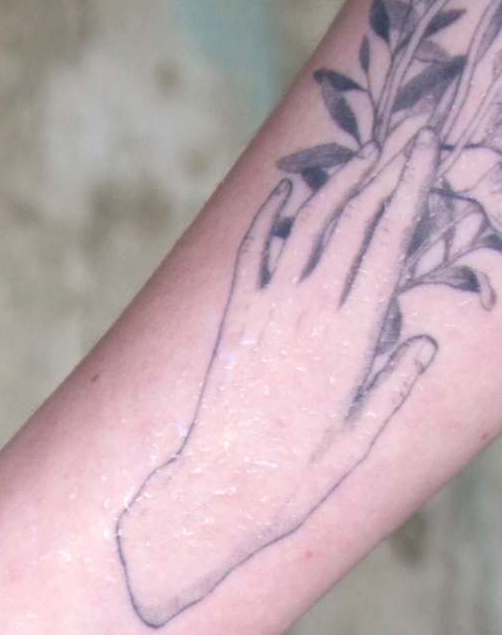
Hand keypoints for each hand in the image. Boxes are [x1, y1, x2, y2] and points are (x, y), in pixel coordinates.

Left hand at [117, 131, 442, 625]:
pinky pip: (254, 252)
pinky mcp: (232, 320)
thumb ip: (393, 389)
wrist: (206, 503)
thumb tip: (429, 339)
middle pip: (357, 218)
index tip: (429, 147)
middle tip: (412, 131)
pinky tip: (291, 193)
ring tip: (366, 153)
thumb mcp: (354, 446)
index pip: (392, 239)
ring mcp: (267, 310)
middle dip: (388, 168)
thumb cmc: (289, 488)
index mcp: (353, 337)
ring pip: (310, 224)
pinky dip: (274, 216)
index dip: (413, 185)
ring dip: (341, 181)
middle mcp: (310, 311)